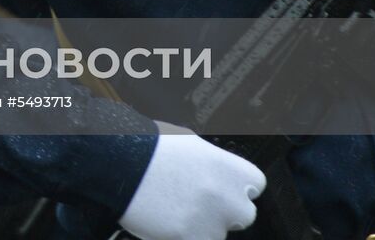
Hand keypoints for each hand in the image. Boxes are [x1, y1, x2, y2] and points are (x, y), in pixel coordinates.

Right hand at [119, 123, 263, 239]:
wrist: (118, 162)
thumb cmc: (148, 146)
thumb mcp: (189, 143)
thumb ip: (212, 162)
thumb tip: (216, 174)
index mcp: (230, 168)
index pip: (255, 185)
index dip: (236, 188)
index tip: (223, 188)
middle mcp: (227, 196)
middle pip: (243, 215)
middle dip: (224, 212)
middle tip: (197, 203)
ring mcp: (211, 221)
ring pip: (217, 233)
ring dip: (201, 227)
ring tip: (173, 210)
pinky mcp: (191, 238)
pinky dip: (185, 235)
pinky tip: (167, 222)